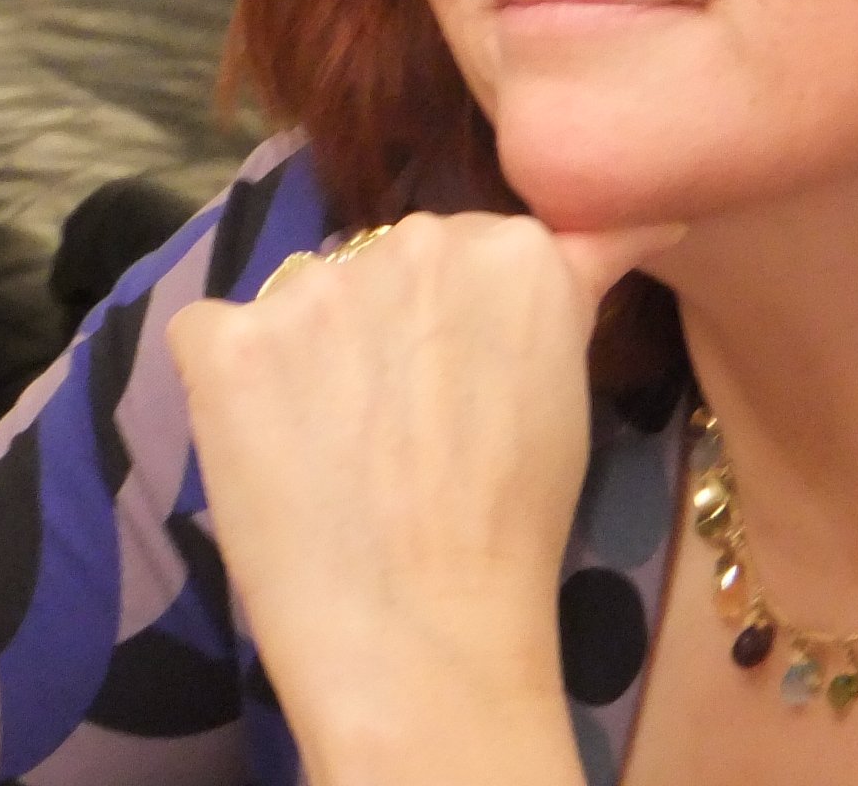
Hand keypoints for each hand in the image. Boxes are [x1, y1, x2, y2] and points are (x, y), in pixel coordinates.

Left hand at [167, 212, 682, 785]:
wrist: (423, 639)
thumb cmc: (512, 531)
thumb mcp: (569, 387)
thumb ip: (577, 281)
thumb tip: (644, 217)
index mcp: (512, 247)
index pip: (470, 251)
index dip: (459, 329)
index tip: (463, 395)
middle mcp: (413, 239)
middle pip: (384, 263)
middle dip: (385, 328)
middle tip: (404, 432)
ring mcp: (310, 284)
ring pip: (304, 298)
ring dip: (311, 356)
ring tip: (336, 455)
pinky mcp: (225, 337)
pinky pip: (213, 333)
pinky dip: (231, 384)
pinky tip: (264, 449)